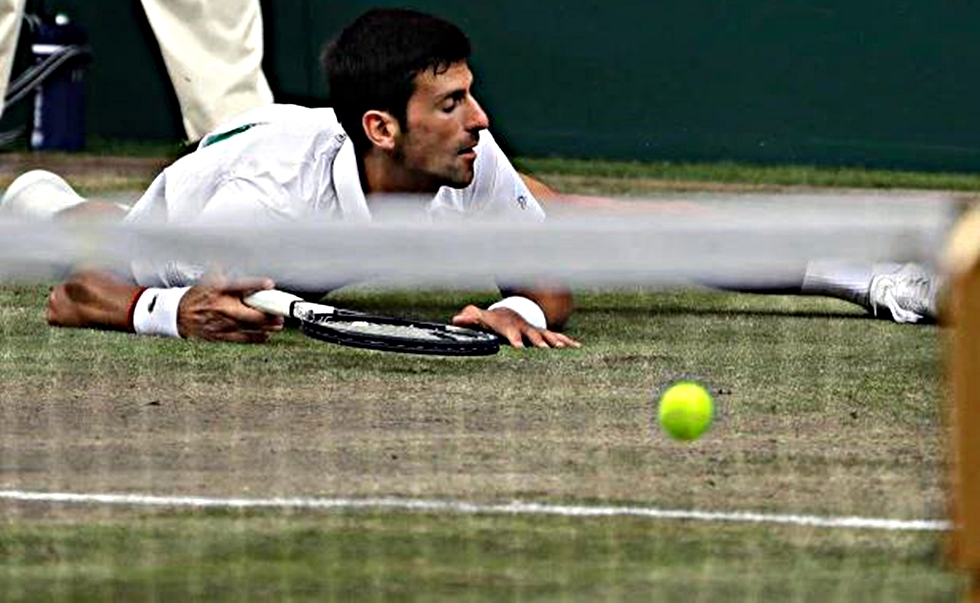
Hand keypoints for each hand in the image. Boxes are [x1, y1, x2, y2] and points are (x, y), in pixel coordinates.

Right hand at [177, 278, 283, 342]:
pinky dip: (255, 337)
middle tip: (280, 312)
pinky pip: (241, 338)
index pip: (240, 285)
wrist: (177, 314)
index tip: (270, 284)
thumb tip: (231, 258)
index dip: (256, 284)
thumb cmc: (196, 296)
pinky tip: (265, 335)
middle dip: (268, 314)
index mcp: (219, 290)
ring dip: (267, 326)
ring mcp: (221, 322)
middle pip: (250, 312)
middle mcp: (221, 306)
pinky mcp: (220, 335)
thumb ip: (223, 271)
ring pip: (249, 327)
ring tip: (278, 324)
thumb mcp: (209, 280)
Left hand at [451, 305, 580, 348]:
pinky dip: (569, 342)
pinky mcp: (544, 335)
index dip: (515, 340)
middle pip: (534, 336)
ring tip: (566, 349)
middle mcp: (526, 329)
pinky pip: (558, 337)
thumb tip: (455, 320)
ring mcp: (536, 331)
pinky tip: (579, 348)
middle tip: (546, 351)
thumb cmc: (494, 320)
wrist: (511, 313)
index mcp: (510, 327)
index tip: (519, 348)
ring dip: (557, 342)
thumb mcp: (481, 319)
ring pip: (549, 336)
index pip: (512, 334)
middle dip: (540, 343)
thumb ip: (469, 319)